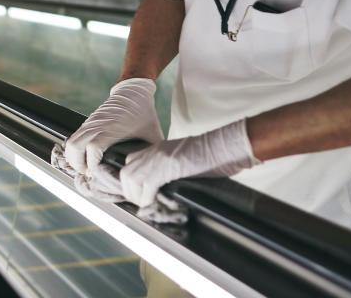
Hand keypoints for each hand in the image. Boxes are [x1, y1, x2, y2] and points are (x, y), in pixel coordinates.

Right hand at [63, 78, 163, 175]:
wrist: (134, 91)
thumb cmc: (144, 114)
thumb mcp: (153, 134)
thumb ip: (151, 152)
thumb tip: (154, 170)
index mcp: (113, 129)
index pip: (93, 148)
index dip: (92, 163)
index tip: (96, 173)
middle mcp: (98, 125)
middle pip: (75, 147)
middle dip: (78, 164)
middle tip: (88, 173)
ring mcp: (90, 123)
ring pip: (71, 143)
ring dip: (74, 158)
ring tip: (84, 167)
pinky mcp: (88, 122)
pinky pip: (73, 137)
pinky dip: (74, 149)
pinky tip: (84, 157)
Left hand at [120, 118, 259, 207]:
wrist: (225, 145)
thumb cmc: (213, 154)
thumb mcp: (186, 160)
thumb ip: (173, 170)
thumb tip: (168, 189)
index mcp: (159, 148)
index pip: (131, 162)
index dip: (132, 181)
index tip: (138, 194)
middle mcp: (154, 151)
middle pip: (126, 172)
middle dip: (129, 190)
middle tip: (140, 203)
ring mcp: (158, 157)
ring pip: (131, 179)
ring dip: (136, 196)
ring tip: (146, 206)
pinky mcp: (165, 167)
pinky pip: (146, 186)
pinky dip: (147, 198)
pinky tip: (154, 204)